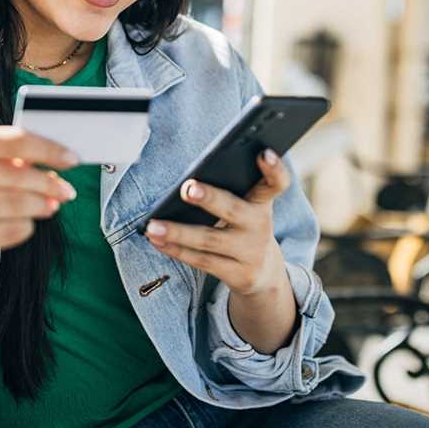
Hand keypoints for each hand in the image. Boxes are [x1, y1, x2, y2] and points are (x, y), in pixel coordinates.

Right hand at [0, 125, 78, 278]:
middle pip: (17, 175)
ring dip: (41, 206)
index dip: (48, 150)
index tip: (72, 159)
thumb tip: (46, 163)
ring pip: (16, 205)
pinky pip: (7, 232)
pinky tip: (26, 224)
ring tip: (51, 206)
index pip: (11, 141)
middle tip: (67, 190)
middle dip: (50, 183)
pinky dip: (24, 228)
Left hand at [144, 148, 290, 296]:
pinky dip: (176, 250)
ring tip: (152, 226)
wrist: (264, 273)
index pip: (276, 183)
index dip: (274, 169)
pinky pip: (202, 261)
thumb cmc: (244, 226)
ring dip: (178, 232)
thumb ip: (229, 193)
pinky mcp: (238, 274)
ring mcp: (250, 252)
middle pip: (233, 209)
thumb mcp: (247, 207)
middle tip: (187, 188)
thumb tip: (185, 186)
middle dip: (210, 198)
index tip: (264, 153)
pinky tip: (157, 241)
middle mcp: (260, 226)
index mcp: (262, 202)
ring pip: (210, 240)